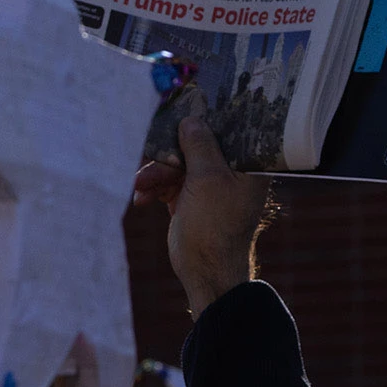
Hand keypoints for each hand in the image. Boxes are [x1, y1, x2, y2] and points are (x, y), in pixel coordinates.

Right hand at [132, 115, 268, 316]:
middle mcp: (231, 171)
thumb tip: (191, 120)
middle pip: (194, 148)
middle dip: (167, 157)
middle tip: (146, 161)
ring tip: (140, 188)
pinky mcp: (191, 199)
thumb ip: (199, 146)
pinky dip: (154, 189)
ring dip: (155, 175)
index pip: (224, 131)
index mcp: (247, 164)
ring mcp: (209, 186)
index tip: (175, 117)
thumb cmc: (214, 226)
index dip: (199, 123)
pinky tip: (142, 198)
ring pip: (177, 166)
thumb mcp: (206, 180)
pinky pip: (169, 183)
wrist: (204, 269)